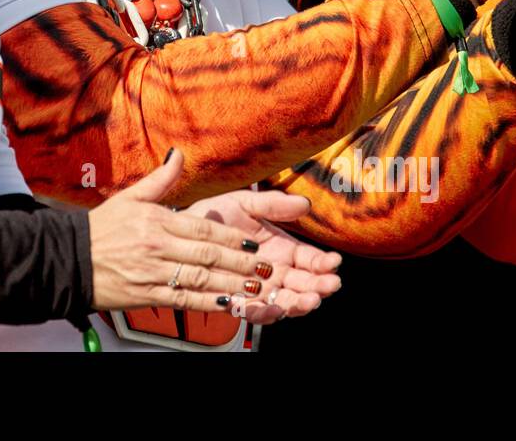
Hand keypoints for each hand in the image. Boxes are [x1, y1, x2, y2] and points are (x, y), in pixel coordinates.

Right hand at [87, 150, 317, 317]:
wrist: (69, 260)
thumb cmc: (100, 229)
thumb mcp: (129, 198)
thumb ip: (160, 180)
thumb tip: (179, 155)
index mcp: (156, 220)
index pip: (202, 229)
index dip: (231, 239)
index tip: (252, 244)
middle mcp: (157, 246)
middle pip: (207, 256)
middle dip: (240, 263)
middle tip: (265, 268)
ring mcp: (153, 273)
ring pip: (200, 279)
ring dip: (231, 284)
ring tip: (255, 287)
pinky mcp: (147, 295)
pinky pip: (183, 299)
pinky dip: (207, 303)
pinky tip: (227, 304)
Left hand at [182, 189, 341, 323]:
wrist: (182, 231)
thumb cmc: (215, 216)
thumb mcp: (245, 204)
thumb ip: (273, 205)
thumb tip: (304, 203)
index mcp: (283, 250)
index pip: (311, 260)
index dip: (324, 263)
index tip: (333, 261)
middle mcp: (275, 273)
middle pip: (303, 285)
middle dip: (318, 287)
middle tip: (328, 285)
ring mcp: (258, 290)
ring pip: (284, 302)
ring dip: (298, 304)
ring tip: (307, 300)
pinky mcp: (237, 302)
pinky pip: (254, 312)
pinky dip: (265, 313)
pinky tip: (273, 308)